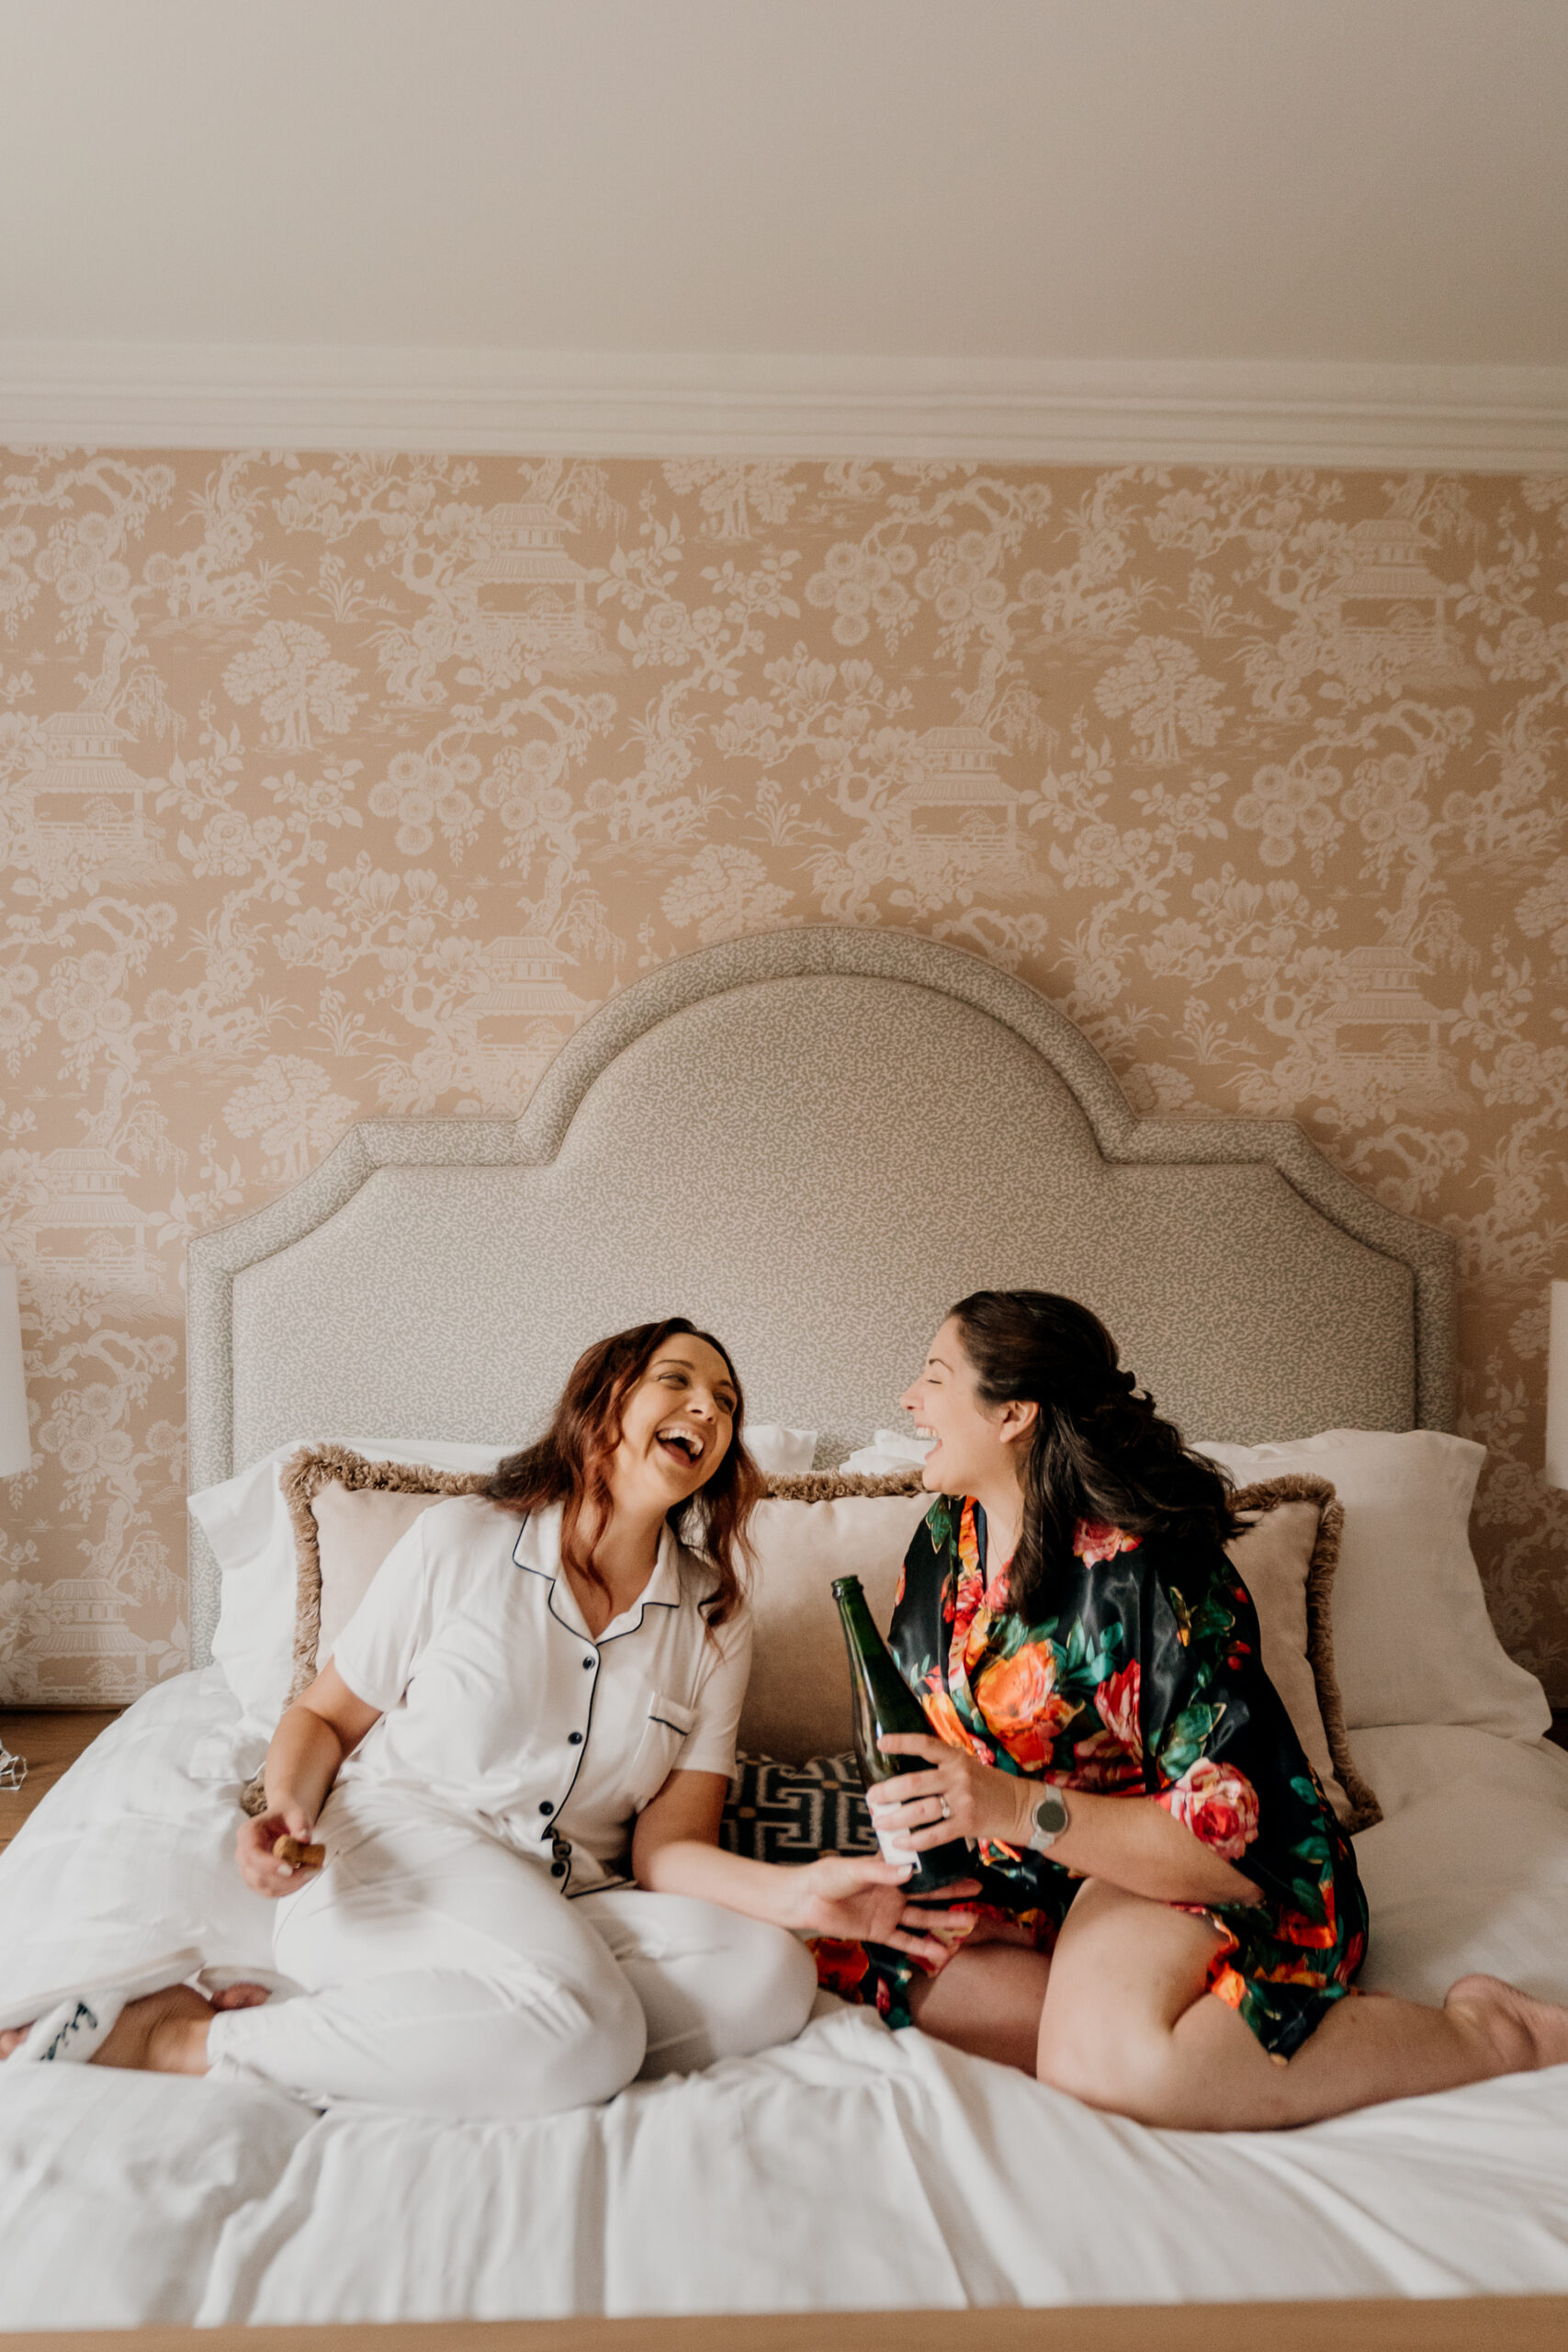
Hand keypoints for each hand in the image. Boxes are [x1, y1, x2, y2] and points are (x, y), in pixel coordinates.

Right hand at [236, 1805, 319, 1898]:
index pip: (252, 1855)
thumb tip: (304, 1839)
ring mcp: (247, 1870)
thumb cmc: (288, 1816)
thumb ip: (300, 1824)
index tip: (291, 1869)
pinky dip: (290, 1888)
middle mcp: (243, 1854)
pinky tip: (305, 1877)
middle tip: (312, 1870)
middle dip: (286, 1879)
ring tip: (312, 1871)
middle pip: (257, 1877)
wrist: (284, 1821)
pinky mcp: (256, 1881)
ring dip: (290, 1885)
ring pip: (264, 1888)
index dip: (269, 1865)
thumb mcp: (296, 1813)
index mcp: (247, 1833)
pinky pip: (271, 1892)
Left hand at [786, 1852, 981, 1969]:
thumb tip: (909, 1871)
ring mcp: (889, 1913)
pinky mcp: (880, 1932)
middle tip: (978, 1889)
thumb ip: (880, 1872)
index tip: (963, 1863)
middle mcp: (893, 1892)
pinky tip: (941, 1952)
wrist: (806, 1901)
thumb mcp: (853, 1870)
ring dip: (944, 1920)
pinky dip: (922, 1947)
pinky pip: (905, 1941)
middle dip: (953, 1892)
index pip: (920, 1869)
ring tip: (968, 1921)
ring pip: (923, 1917)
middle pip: (929, 1893)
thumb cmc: (827, 1877)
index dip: (941, 1867)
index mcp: (889, 1871)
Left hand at [871, 1734, 1031, 1853]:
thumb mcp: (969, 1767)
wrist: (1022, 1807)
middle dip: (887, 1792)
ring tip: (879, 1823)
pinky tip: (900, 1844)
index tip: (881, 1743)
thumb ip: (944, 1768)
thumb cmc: (990, 1786)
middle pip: (914, 1782)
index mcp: (956, 1758)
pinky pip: (935, 1834)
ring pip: (921, 1810)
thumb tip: (908, 1775)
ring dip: (896, 1818)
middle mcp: (958, 1776)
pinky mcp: (968, 1824)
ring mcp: (963, 1801)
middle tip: (871, 1799)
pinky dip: (914, 1841)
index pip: (925, 1744)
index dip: (902, 1742)